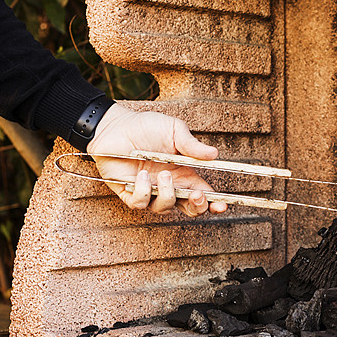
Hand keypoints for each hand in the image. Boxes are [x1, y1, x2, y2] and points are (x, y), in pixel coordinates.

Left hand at [86, 105, 226, 215]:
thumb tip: (214, 155)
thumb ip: (192, 145)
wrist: (114, 126)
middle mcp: (169, 186)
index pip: (204, 194)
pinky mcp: (130, 193)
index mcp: (184, 174)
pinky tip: (142, 175)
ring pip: (165, 208)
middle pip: (189, 209)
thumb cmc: (145, 127)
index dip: (215, 203)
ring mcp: (150, 191)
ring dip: (167, 194)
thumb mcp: (174, 130)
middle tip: (196, 195)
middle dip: (197, 207)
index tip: (221, 205)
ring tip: (164, 174)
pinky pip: (140, 203)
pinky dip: (144, 191)